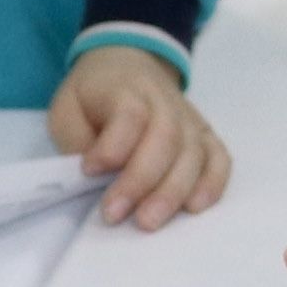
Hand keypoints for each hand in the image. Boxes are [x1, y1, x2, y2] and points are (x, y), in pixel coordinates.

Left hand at [51, 46, 229, 228]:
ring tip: (148, 222)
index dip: (112, 147)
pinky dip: (212, 183)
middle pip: (165, 139)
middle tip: (114, 214)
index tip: (88, 170)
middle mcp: (165, 102)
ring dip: (172, 192)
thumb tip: (93, 178)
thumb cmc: (93, 96)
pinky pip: (219, 159)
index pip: (130, 115)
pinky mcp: (204, 136)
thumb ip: (76, 140)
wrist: (127, 64)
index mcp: (126, 89)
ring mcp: (189, 120)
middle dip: (140, 181)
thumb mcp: (67, 108)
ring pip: (193, 154)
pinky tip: (194, 207)